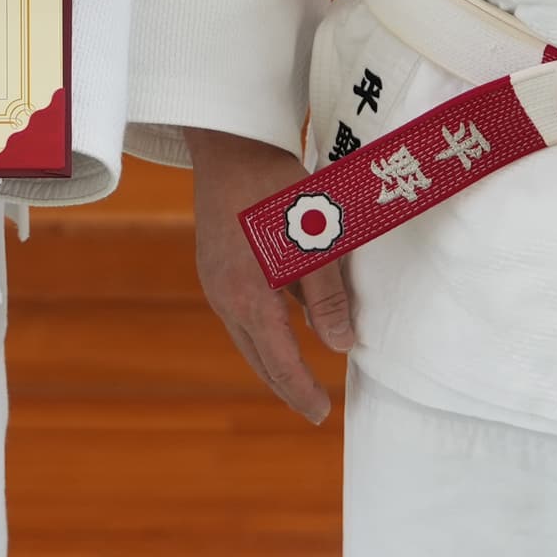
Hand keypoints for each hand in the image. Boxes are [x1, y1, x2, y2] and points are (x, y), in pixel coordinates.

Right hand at [185, 126, 350, 424]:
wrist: (229, 142)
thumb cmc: (274, 185)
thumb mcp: (314, 239)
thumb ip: (327, 296)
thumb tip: (341, 346)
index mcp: (249, 296)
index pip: (279, 360)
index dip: (302, 390)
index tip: (321, 414)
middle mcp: (225, 296)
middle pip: (257, 356)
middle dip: (285, 384)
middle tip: (311, 407)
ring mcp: (215, 280)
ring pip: (247, 335)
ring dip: (273, 357)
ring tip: (299, 375)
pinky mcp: (216, 264)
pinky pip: (241, 310)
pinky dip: (264, 328)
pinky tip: (284, 322)